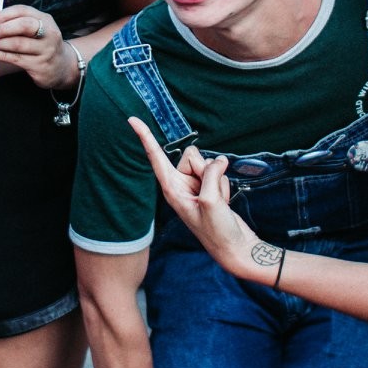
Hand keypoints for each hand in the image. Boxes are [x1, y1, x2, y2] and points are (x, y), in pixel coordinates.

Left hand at [0, 4, 77, 89]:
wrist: (63, 67)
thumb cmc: (43, 45)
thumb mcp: (38, 29)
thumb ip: (19, 23)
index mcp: (45, 19)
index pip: (22, 11)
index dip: (4, 14)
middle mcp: (49, 33)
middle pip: (23, 25)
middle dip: (2, 28)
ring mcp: (46, 50)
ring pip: (19, 43)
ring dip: (0, 43)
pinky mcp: (41, 66)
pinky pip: (17, 59)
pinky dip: (3, 55)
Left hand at [130, 117, 256, 273]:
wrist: (235, 248)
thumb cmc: (217, 231)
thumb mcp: (211, 201)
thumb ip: (211, 174)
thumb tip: (218, 160)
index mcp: (171, 189)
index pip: (156, 157)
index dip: (145, 137)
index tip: (132, 119)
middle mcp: (180, 185)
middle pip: (192, 155)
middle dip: (205, 169)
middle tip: (210, 195)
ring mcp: (195, 186)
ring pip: (209, 163)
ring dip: (218, 180)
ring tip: (218, 203)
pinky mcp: (209, 188)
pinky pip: (219, 173)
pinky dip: (225, 186)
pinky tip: (224, 203)